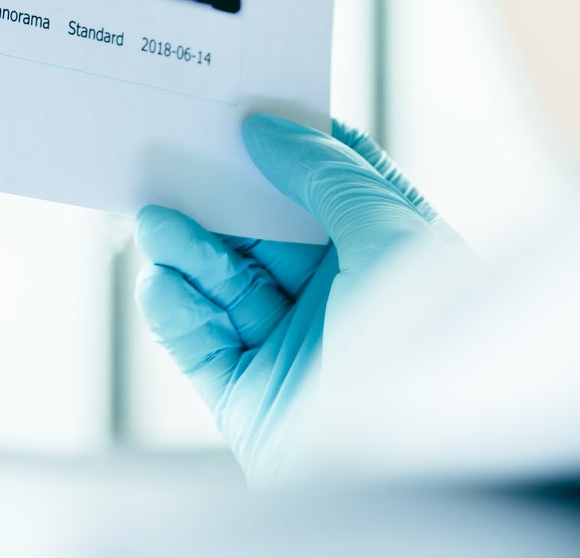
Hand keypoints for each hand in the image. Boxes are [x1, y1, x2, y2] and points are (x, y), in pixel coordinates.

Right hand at [136, 114, 460, 482]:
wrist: (413, 477)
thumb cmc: (425, 352)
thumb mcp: (389, 237)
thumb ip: (326, 175)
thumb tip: (268, 127)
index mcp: (391, 255)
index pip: (335, 181)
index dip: (289, 141)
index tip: (240, 103)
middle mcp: (344, 299)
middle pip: (265, 227)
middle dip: (219, 193)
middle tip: (170, 151)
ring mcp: (293, 349)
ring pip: (224, 279)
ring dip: (187, 247)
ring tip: (155, 220)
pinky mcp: (249, 398)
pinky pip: (198, 341)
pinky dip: (174, 309)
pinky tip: (163, 283)